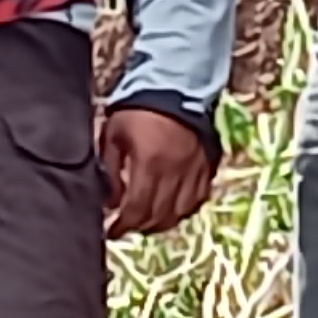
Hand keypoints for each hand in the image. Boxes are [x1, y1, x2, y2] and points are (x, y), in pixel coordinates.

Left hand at [100, 109, 214, 236]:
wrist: (175, 84)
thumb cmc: (138, 109)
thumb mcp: (113, 135)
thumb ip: (109, 170)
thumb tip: (110, 201)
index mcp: (150, 164)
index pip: (136, 210)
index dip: (122, 227)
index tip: (110, 232)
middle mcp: (175, 172)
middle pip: (158, 217)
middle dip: (139, 227)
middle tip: (126, 225)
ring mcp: (195, 171)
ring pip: (180, 213)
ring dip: (161, 222)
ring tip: (147, 220)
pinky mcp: (208, 167)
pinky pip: (198, 200)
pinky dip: (183, 210)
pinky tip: (171, 208)